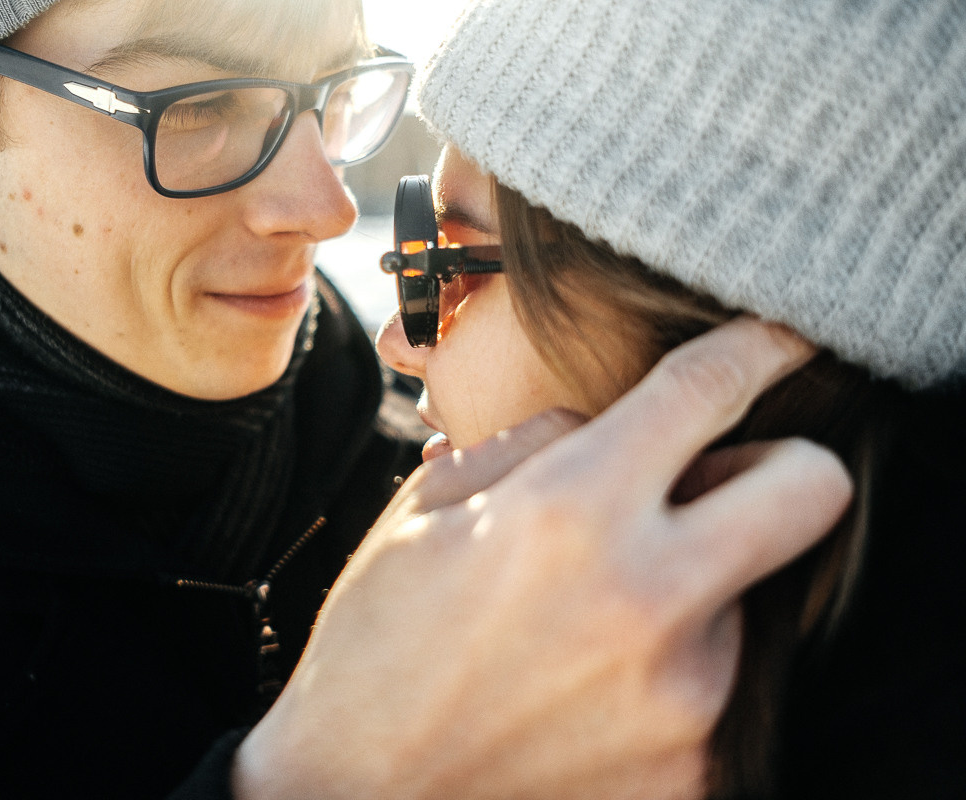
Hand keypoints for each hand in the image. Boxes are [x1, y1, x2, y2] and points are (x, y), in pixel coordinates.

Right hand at [234, 318, 852, 799]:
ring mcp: (684, 699)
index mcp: (569, 511)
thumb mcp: (427, 507)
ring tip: (594, 620)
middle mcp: (647, 599)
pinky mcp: (690, 772)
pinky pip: (715, 682)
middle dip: (782, 464)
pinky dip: (670, 666)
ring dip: (691, 584)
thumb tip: (615, 424)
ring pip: (747, 594)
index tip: (777, 342)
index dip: (757, 347)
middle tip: (713, 483)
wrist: (356, 796)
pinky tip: (592, 685)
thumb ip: (536, 441)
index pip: (708, 393)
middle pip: (812, 488)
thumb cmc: (377, 643)